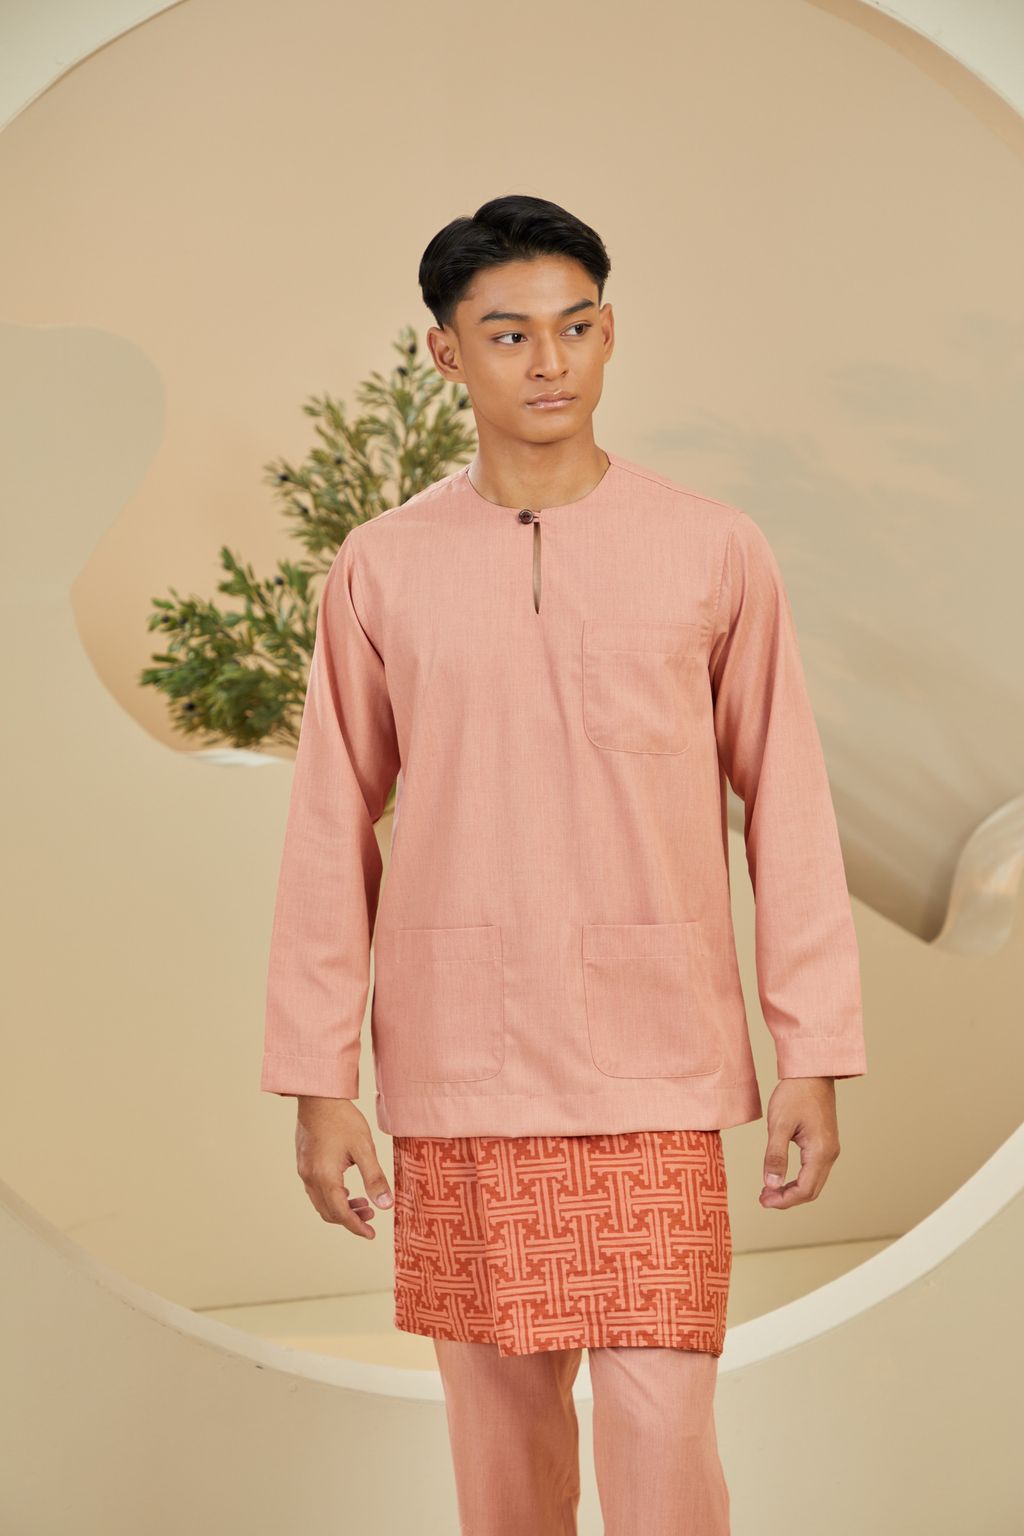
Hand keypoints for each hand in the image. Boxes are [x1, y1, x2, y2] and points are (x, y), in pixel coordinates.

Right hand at [294, 1096, 394, 1238]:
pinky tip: (346, 1187)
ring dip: (341, 1208)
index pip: (341, 1214)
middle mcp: (310, 1178)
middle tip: (371, 1215)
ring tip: (362, 1202)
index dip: (357, 1227)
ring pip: (321, 1203)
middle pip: (329, 1212)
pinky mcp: (304, 1163)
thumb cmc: (342, 1119)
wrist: (319, 1097)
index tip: (371, 1235)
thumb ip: (374, 1178)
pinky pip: (316, 1191)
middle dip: (350, 1219)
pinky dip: (332, 1197)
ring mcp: (304, 1171)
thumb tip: (385, 1206)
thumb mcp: (364, 1148)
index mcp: (326, 1178)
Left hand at [759, 1076, 839, 1208]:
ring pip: (813, 1182)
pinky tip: (781, 1176)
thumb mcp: (779, 1124)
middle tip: (763, 1199)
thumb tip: (771, 1184)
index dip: (783, 1200)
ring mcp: (830, 1149)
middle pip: (811, 1190)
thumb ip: (775, 1156)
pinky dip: (798, 1179)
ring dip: (792, 1190)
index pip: (804, 1190)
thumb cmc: (795, 1094)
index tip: (763, 1200)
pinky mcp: (825, 1143)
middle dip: (787, 1199)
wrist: (811, 1072)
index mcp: (820, 1151)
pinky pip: (813, 1170)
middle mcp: (830, 1154)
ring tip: (769, 1190)